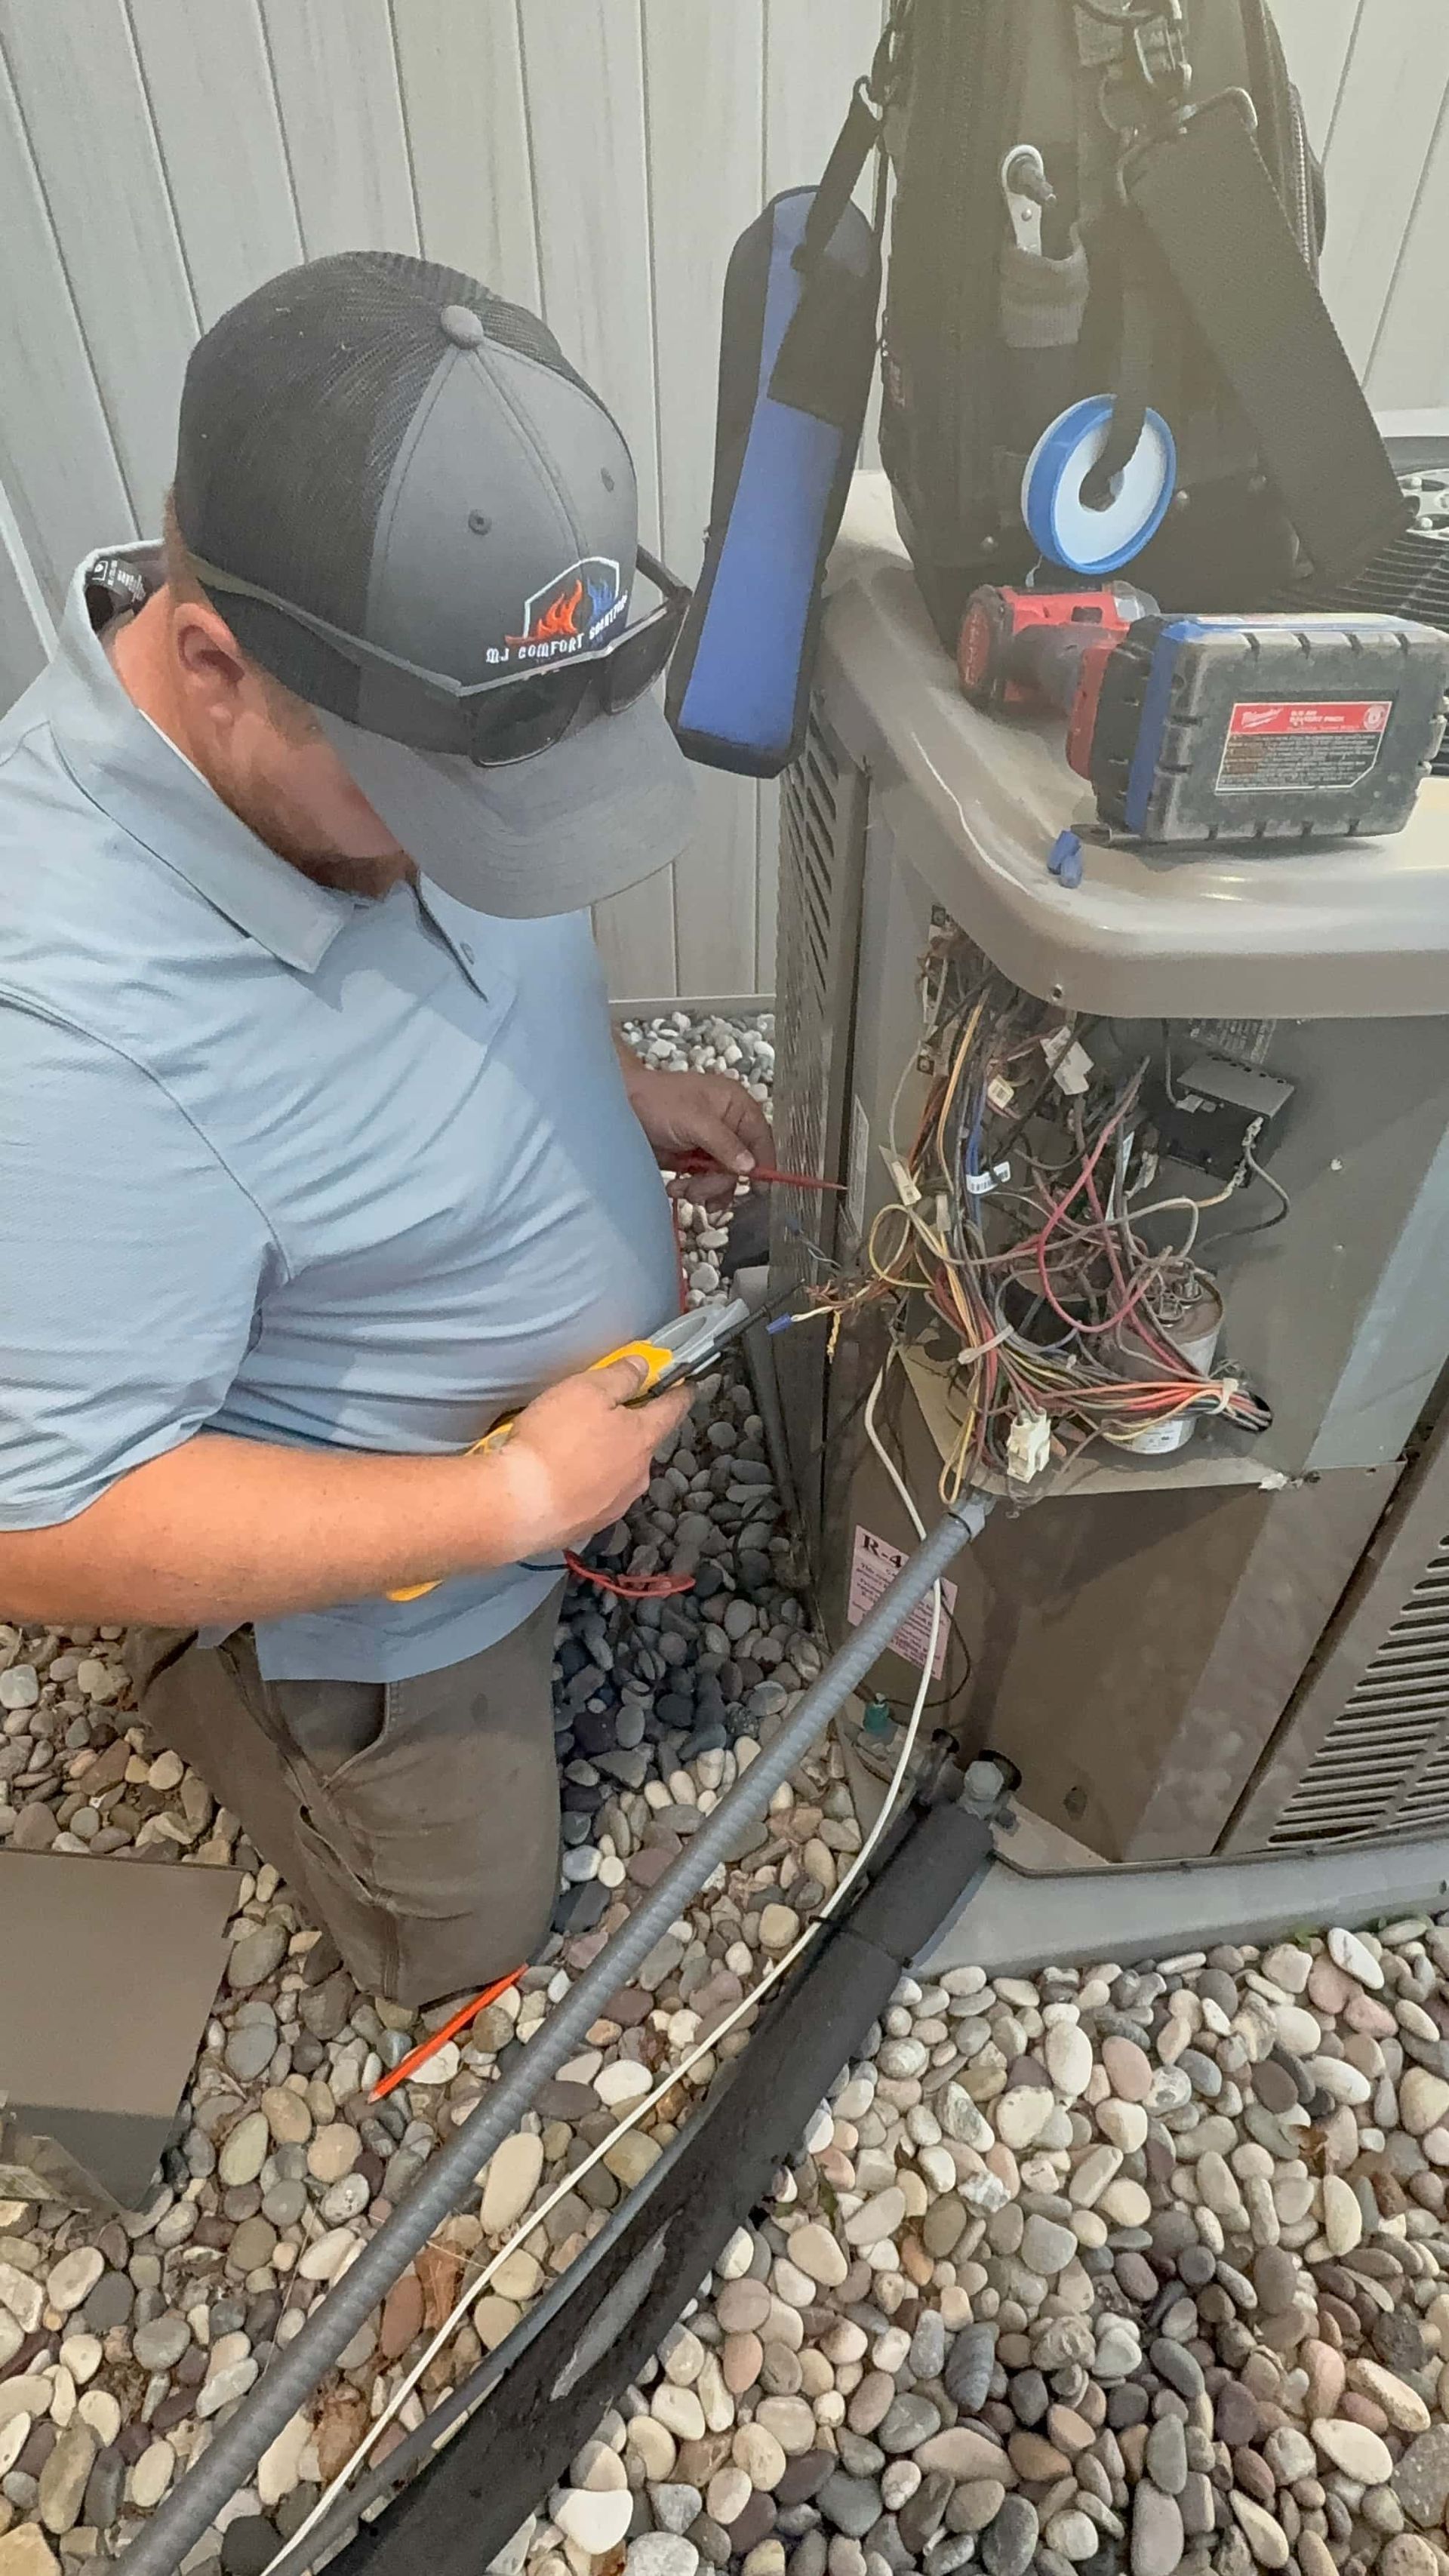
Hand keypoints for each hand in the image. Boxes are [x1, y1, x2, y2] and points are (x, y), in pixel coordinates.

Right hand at [490, 1356, 692, 1555]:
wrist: (518, 1506)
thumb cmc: (553, 1442)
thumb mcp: (586, 1390)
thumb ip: (620, 1376)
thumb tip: (643, 1367)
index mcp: (642, 1438)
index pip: (673, 1410)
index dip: (680, 1393)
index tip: (686, 1386)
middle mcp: (637, 1474)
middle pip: (642, 1443)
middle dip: (628, 1429)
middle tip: (601, 1416)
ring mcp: (616, 1504)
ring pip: (619, 1472)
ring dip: (604, 1459)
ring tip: (571, 1449)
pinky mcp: (590, 1525)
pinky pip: (594, 1496)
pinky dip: (584, 1484)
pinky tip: (560, 1479)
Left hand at [619, 1062, 775, 1211]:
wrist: (618, 1107)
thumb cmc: (657, 1103)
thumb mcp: (694, 1121)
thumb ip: (724, 1144)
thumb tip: (750, 1167)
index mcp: (736, 1105)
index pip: (761, 1138)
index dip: (763, 1163)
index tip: (758, 1189)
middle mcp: (728, 1125)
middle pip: (742, 1165)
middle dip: (720, 1182)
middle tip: (698, 1191)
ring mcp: (711, 1144)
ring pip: (724, 1178)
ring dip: (705, 1190)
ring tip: (681, 1189)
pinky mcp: (693, 1159)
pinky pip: (706, 1183)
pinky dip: (694, 1190)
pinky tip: (676, 1188)